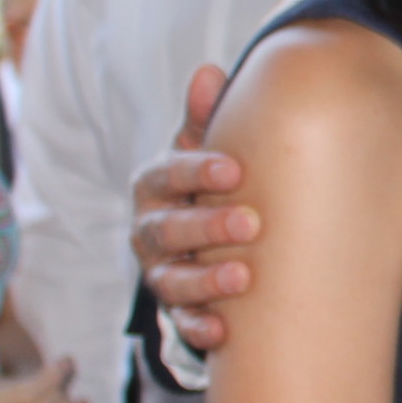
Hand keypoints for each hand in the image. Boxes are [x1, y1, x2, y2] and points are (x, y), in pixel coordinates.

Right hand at [132, 63, 254, 350]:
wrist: (211, 238)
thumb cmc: (212, 183)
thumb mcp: (209, 150)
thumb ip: (207, 118)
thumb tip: (209, 71)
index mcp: (157, 184)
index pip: (167, 173)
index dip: (197, 171)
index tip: (234, 170)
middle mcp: (151, 229)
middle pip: (168, 229)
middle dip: (206, 226)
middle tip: (250, 223)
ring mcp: (161, 270)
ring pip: (171, 279)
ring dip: (205, 281)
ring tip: (244, 279)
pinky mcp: (177, 307)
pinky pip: (181, 322)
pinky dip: (198, 327)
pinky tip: (222, 331)